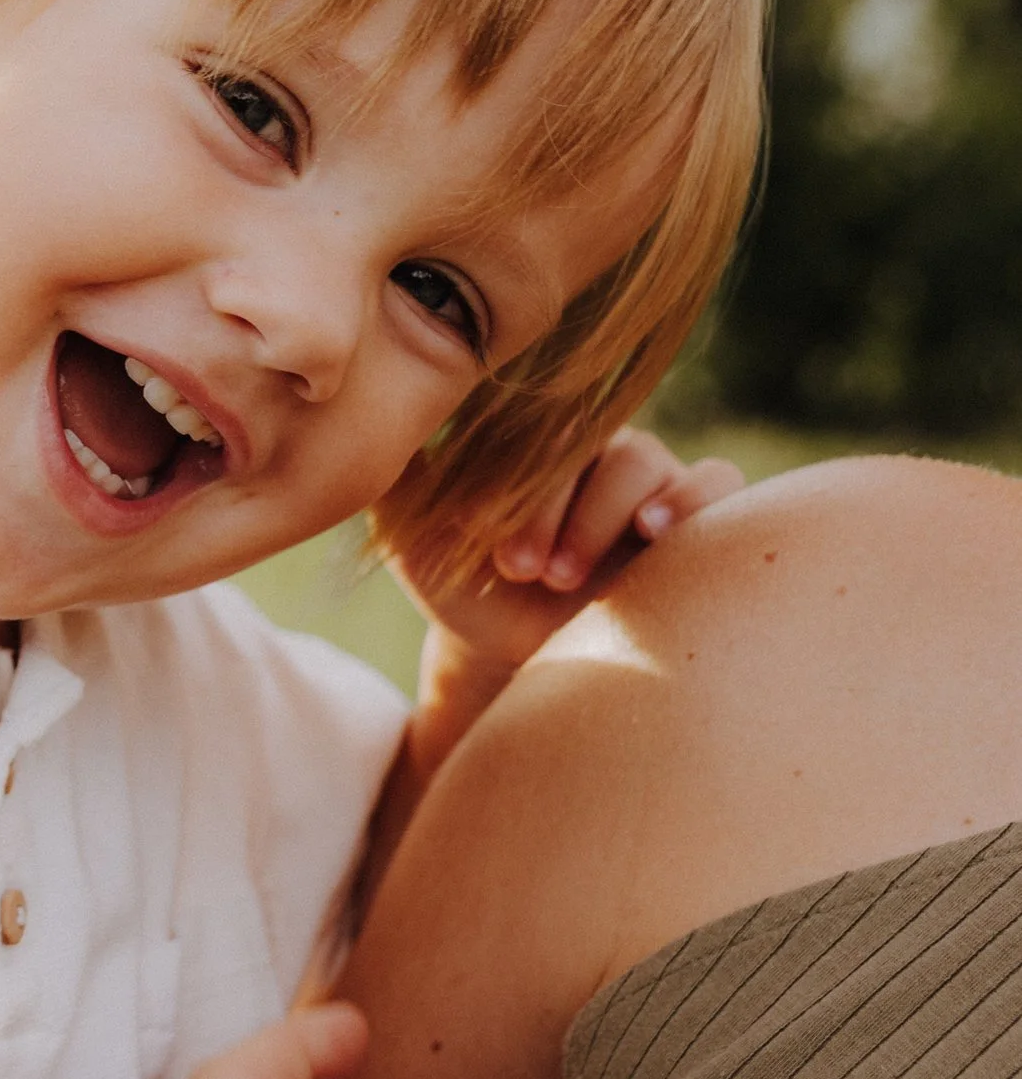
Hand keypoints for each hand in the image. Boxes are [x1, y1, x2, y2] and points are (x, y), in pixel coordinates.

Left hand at [398, 426, 743, 689]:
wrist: (517, 656)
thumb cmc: (468, 589)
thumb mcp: (418, 541)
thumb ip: (397, 483)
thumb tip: (360, 422)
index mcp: (537, 442)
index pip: (537, 435)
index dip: (520, 491)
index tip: (495, 554)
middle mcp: (598, 450)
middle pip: (594, 445)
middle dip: (559, 511)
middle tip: (527, 573)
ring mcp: (653, 480)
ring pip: (648, 463)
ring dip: (608, 516)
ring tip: (571, 574)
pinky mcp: (700, 518)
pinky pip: (719, 484)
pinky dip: (695, 498)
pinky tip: (658, 534)